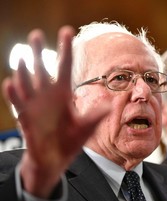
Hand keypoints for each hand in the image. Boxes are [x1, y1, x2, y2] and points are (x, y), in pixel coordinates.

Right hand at [2, 26, 109, 197]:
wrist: (56, 158)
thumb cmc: (71, 140)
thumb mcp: (87, 126)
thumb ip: (96, 115)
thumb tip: (110, 103)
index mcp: (64, 94)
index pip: (65, 67)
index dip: (66, 50)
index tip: (67, 32)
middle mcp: (48, 96)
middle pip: (42, 69)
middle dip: (38, 52)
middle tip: (36, 34)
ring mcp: (35, 105)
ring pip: (27, 82)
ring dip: (24, 70)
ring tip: (23, 56)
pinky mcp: (26, 117)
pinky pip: (18, 103)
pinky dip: (13, 94)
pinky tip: (11, 83)